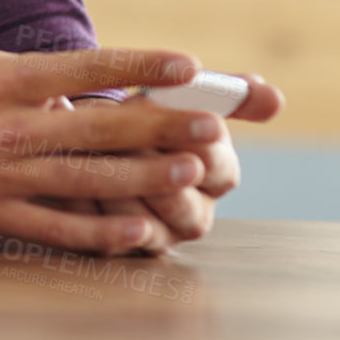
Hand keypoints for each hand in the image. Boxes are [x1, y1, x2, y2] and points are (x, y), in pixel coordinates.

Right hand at [0, 46, 237, 255]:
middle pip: (98, 125)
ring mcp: (5, 174)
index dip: (138, 67)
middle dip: (159, 125)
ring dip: (144, 175)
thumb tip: (92, 85)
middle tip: (209, 125)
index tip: (186, 66)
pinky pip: (58, 226)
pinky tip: (139, 230)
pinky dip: (100, 231)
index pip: (85, 68)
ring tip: (191, 171)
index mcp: (7, 81)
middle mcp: (10, 126)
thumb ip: (36, 76)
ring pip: (88, 176)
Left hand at [68, 75, 283, 253]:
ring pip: (144, 224)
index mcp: (218, 173)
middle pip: (185, 207)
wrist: (94, 136)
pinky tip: (65, 182)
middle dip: (155, 173)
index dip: (193, 144)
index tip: (169, 121)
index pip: (219, 167)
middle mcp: (195, 213)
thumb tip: (274, 98)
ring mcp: (158, 234)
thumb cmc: (145, 114)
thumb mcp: (183, 96)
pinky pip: (103, 238)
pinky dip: (84, 209)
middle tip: (126, 145)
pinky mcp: (117, 247)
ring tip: (92, 159)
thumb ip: (228, 93)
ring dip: (118, 190)